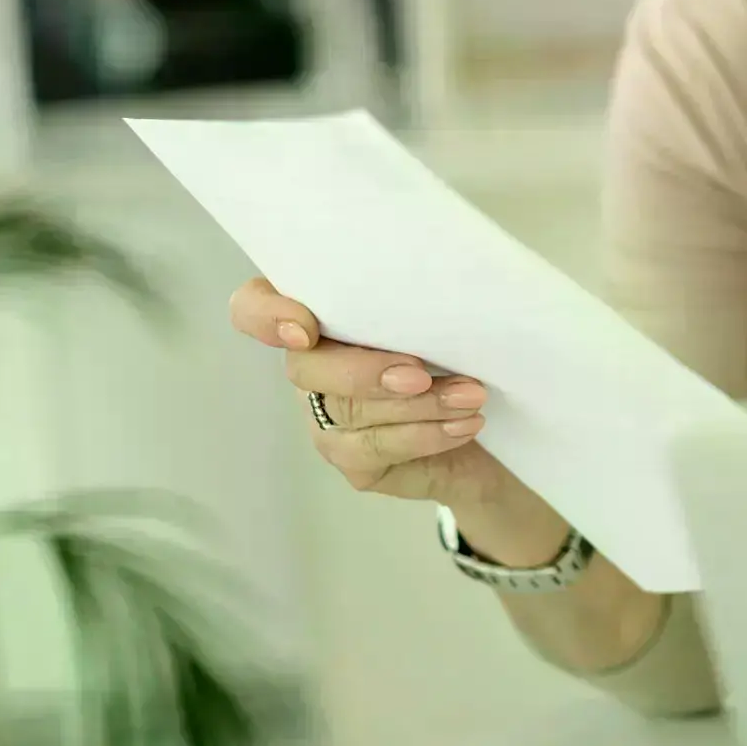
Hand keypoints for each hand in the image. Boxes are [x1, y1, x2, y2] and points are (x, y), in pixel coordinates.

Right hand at [229, 277, 510, 507]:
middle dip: (365, 372)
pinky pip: (375, 448)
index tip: (305, 330)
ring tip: (471, 397)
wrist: (492, 427)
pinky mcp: (352, 460)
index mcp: (324, 316)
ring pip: (350, 412)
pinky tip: (464, 425)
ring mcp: (327, 417)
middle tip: (421, 374)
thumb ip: (418, 298)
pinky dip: (427, 434)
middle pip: (306, 368)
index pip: (254, 307)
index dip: (266, 315)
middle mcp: (314, 366)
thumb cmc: (461, 354)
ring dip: (419, 404)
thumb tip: (441, 285)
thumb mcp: (443, 314)